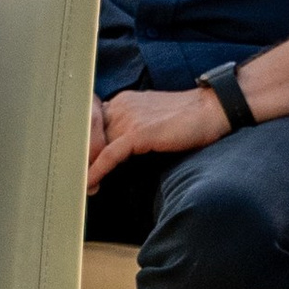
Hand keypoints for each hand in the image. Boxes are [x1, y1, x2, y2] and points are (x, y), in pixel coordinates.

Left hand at [88, 85, 230, 185]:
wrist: (214, 109)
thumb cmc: (189, 118)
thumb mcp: (153, 119)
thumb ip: (133, 129)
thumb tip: (120, 150)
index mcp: (122, 102)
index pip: (91, 123)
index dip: (83, 144)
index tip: (77, 161)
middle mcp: (121, 107)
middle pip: (87, 134)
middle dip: (79, 157)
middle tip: (75, 177)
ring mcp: (129, 119)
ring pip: (94, 144)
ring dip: (85, 167)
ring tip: (81, 185)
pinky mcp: (139, 133)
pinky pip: (110, 154)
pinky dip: (97, 169)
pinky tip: (90, 183)